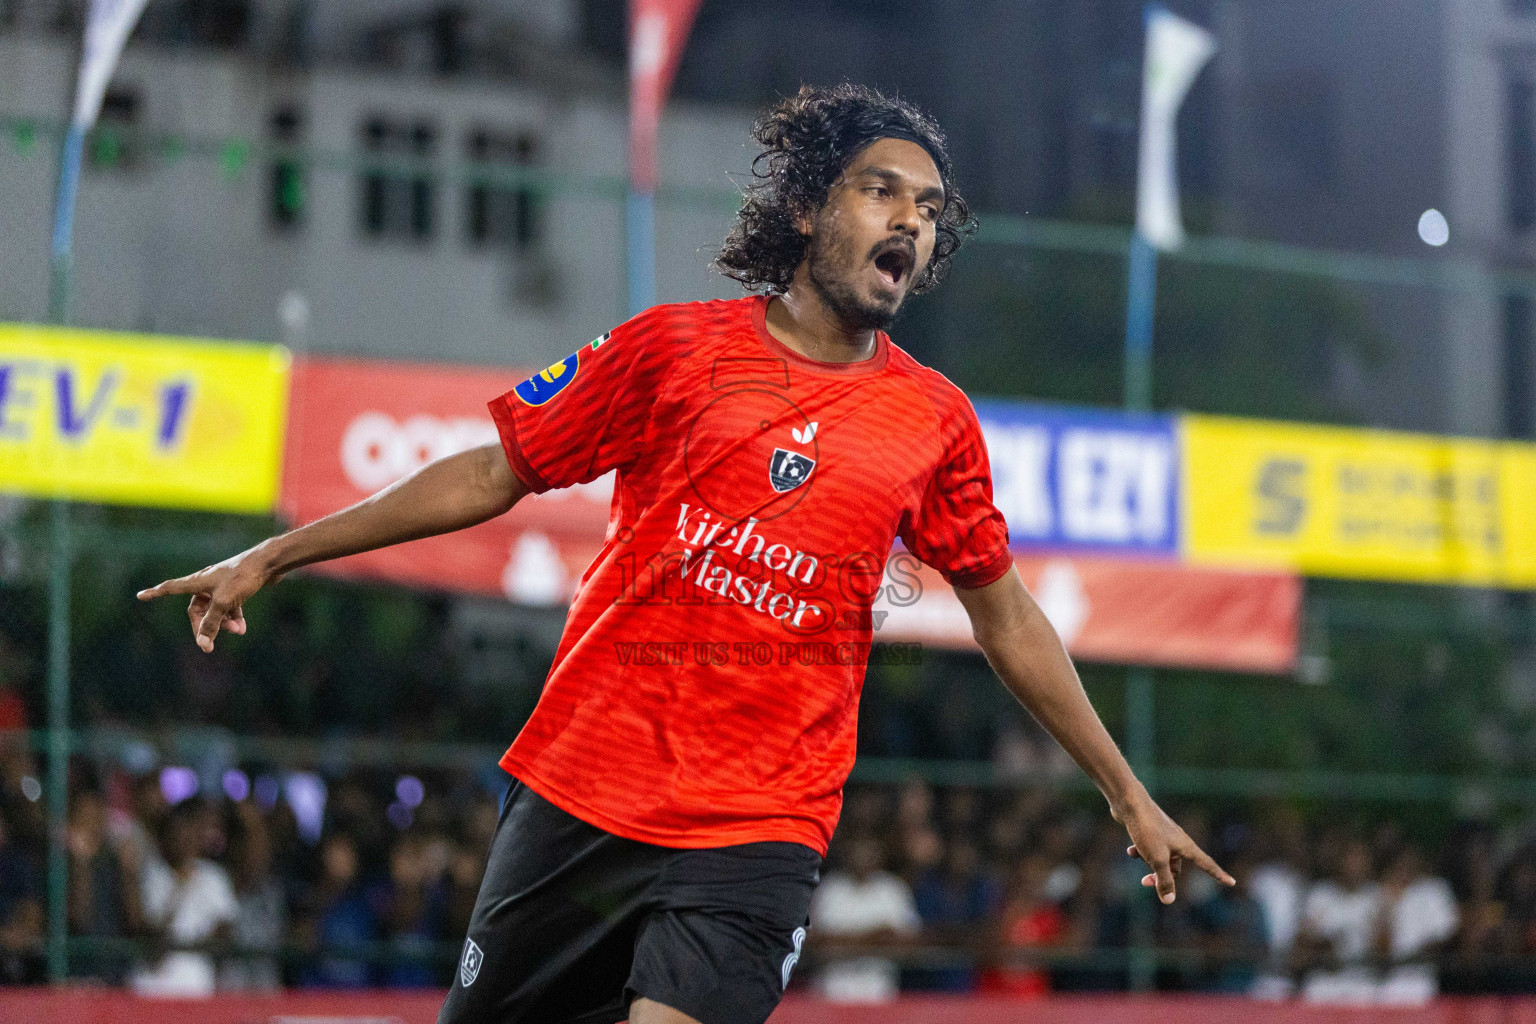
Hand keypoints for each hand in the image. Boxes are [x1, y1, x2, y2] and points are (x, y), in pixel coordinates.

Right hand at [136, 545, 277, 651]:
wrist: (269, 562)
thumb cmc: (243, 577)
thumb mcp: (224, 603)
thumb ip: (211, 624)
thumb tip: (202, 644)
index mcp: (197, 581)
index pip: (170, 588)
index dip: (155, 593)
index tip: (140, 595)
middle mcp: (206, 582)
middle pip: (197, 609)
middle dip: (205, 625)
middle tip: (210, 643)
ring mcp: (221, 585)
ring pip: (215, 609)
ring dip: (223, 623)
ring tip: (237, 631)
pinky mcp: (236, 588)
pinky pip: (229, 606)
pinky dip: (233, 617)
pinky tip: (242, 628)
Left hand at [1115, 793, 1234, 904]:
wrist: (1130, 803)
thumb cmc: (1148, 830)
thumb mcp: (1157, 859)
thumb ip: (1164, 880)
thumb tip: (1169, 901)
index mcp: (1186, 846)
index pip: (1207, 864)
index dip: (1219, 875)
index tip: (1232, 882)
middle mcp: (1178, 841)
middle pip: (1175, 868)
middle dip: (1161, 877)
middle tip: (1145, 882)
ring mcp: (1164, 835)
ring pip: (1159, 859)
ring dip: (1147, 862)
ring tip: (1137, 854)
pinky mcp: (1150, 832)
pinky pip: (1148, 849)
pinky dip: (1139, 852)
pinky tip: (1131, 849)